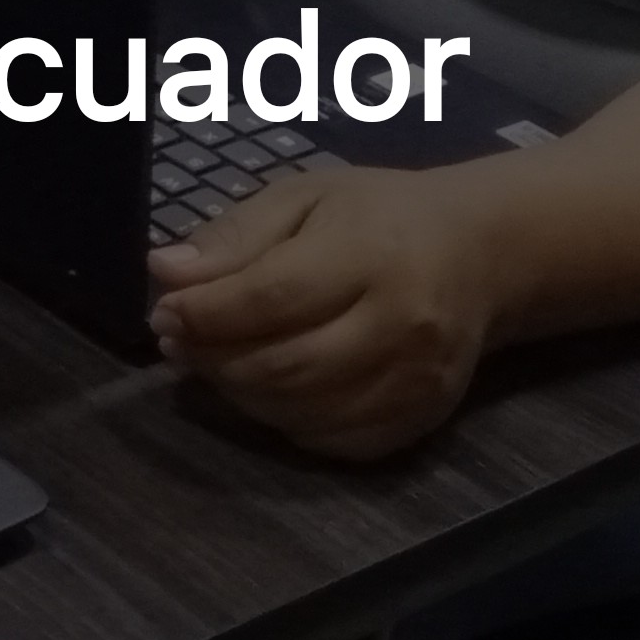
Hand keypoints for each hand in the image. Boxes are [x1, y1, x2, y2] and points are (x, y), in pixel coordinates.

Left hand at [145, 164, 518, 459]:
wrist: (476, 254)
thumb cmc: (377, 217)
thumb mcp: (304, 198)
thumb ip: (236, 236)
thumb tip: (165, 271)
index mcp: (371, 255)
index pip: (272, 298)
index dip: (206, 314)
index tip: (163, 312)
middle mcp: (400, 325)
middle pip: (284, 365)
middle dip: (213, 359)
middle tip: (176, 342)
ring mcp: (417, 381)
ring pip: (302, 411)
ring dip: (240, 394)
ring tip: (213, 362)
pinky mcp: (422, 418)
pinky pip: (334, 441)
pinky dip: (284, 422)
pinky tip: (265, 389)